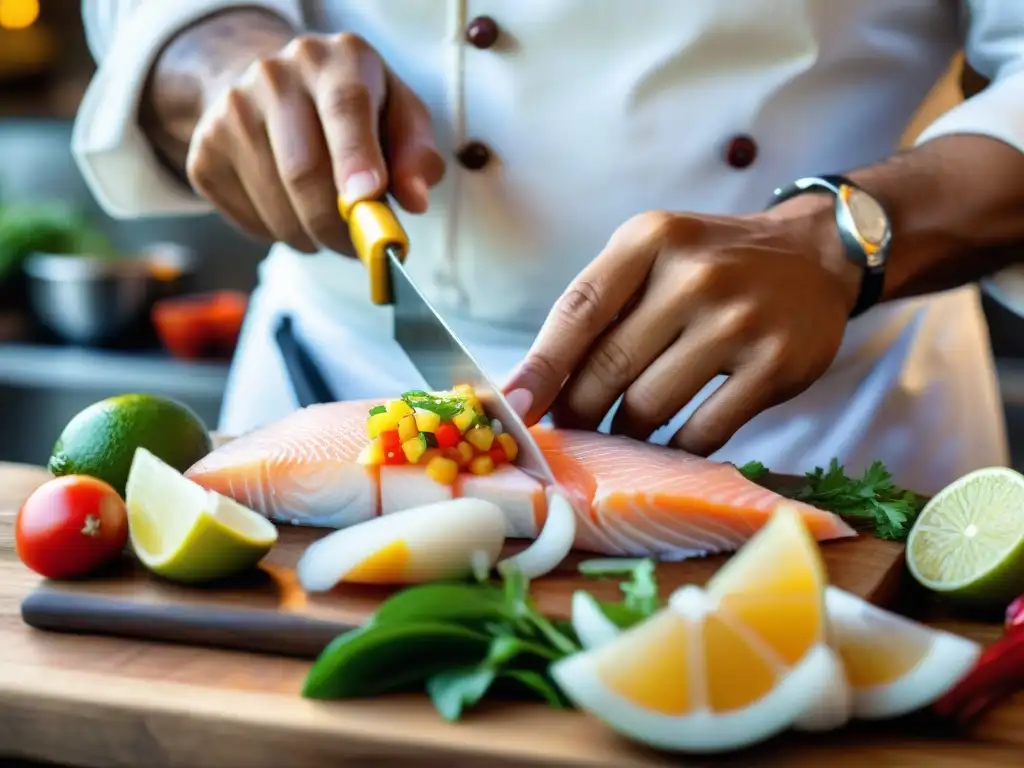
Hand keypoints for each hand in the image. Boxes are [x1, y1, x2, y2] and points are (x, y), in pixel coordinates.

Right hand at [186, 33, 444, 253]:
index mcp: (335, 61)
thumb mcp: (398, 114)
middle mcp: (275, 76)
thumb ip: (416, 155)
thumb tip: (415, 200)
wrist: (274, 89)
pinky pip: (248, 219)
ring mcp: (231, 111)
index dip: (356, 160)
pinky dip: (278, 233)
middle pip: (303, 170)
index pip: (344, 108)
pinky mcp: (204, 149)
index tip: (367, 202)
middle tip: (358, 247)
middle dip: (337, 226)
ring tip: (326, 226)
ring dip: (310, 236)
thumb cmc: (352, 109)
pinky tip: (291, 209)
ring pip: (275, 205)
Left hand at [504, 206, 861, 455]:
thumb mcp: (652, 256)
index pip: (578, 311)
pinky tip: (669, 444)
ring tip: (622, 431)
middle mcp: (694, 274)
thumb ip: (600, 307)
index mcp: (649, 240)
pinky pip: (702, 431)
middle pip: (607, 368)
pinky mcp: (775, 365)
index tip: (512, 408)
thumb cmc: (712, 263)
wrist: (815, 255)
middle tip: (572, 427)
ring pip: (649, 406)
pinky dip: (675, 449)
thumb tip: (533, 385)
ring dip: (625, 432)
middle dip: (578, 410)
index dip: (539, 368)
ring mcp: (738, 321)